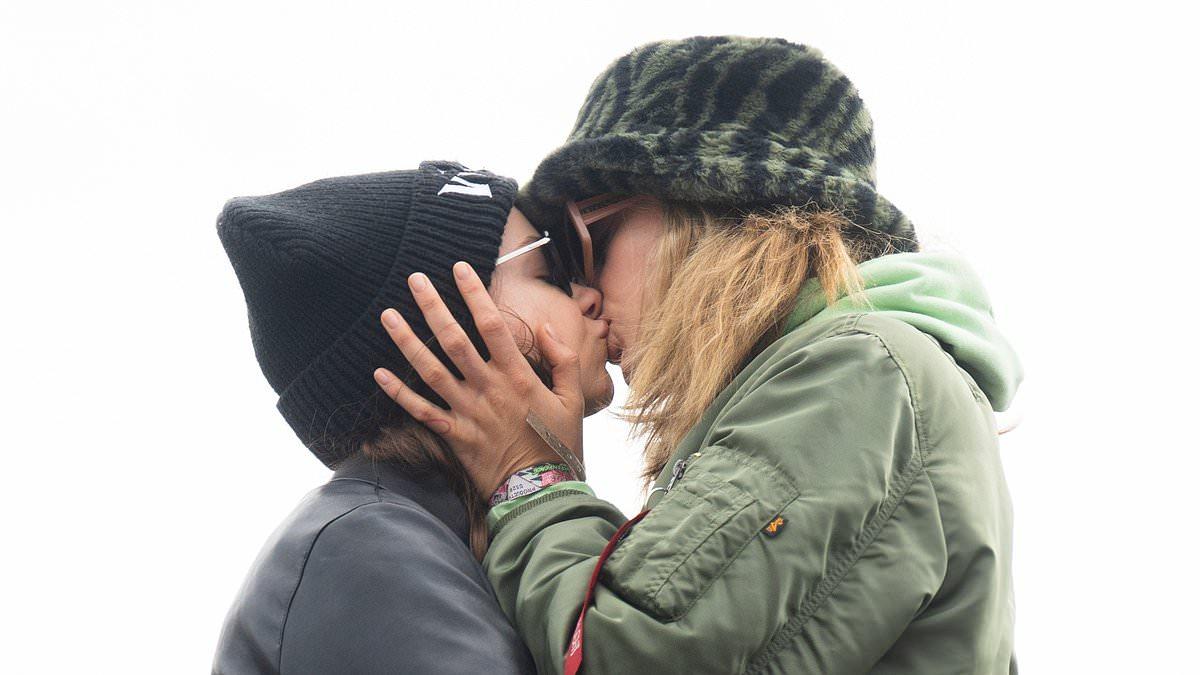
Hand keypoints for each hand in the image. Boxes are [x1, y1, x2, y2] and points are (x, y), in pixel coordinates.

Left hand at [372, 261, 585, 495]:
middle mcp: (489, 389)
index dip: (474, 295)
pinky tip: (378, 372)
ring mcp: (468, 412)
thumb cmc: (560, 444)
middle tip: (414, 280)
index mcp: (518, 376)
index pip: (492, 325)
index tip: (459, 269)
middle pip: (454, 340)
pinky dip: (399, 393)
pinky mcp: (454, 435)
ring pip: (431, 371)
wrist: (542, 492)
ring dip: (407, 341)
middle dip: (433, 307)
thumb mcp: (573, 399)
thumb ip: (562, 360)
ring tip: (387, 315)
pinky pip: (421, 411)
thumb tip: (544, 327)